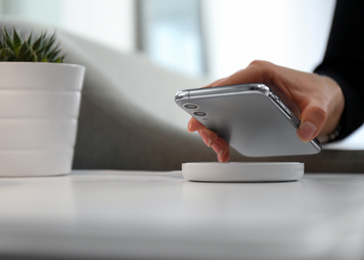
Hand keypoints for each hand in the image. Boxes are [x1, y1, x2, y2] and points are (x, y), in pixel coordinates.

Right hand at [187, 60, 344, 161]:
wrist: (320, 97)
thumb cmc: (316, 93)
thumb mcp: (321, 103)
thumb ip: (316, 116)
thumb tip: (305, 133)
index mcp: (262, 73)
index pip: (233, 80)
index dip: (213, 93)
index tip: (200, 106)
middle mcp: (249, 81)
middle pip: (218, 96)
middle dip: (208, 117)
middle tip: (211, 139)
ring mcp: (244, 93)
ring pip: (218, 107)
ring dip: (212, 127)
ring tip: (218, 148)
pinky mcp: (244, 105)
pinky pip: (225, 115)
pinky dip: (219, 131)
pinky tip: (222, 147)